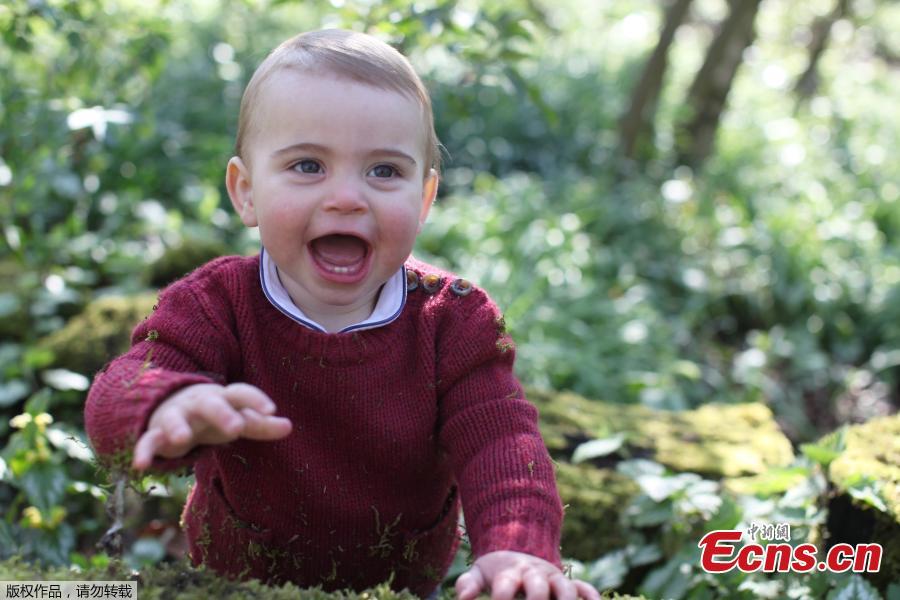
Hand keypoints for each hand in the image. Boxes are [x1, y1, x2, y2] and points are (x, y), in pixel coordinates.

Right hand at [132, 382, 291, 469]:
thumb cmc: (211, 416)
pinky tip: (141, 466)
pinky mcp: (155, 433)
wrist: (167, 406)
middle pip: (211, 404)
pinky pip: (148, 441)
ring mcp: (175, 417)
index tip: (271, 410)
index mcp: (222, 398)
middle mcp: (199, 404)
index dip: (255, 399)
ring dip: (178, 427)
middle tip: (236, 428)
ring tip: (183, 440)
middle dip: (222, 413)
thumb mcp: (236, 418)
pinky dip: (143, 452)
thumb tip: (290, 427)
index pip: (240, 393)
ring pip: (175, 419)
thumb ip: (260, 424)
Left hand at [455, 550, 599, 599]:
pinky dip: (592, 597)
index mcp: (510, 572)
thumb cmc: (496, 571)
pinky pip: (585, 589)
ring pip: (566, 588)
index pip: (505, 586)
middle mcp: (534, 574)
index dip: (501, 599)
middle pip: (538, 586)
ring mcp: (553, 578)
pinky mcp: (569, 583)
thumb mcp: (479, 573)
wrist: (518, 551)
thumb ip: (467, 585)